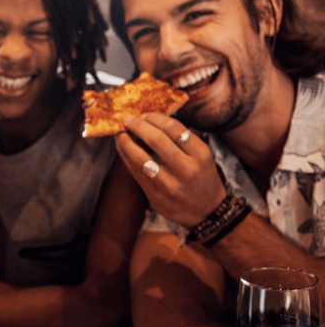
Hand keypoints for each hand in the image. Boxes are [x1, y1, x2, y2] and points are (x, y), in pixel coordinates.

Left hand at [115, 113, 226, 227]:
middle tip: (128, 119)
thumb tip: (148, 119)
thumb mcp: (201, 156)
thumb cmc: (201, 177)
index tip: (145, 114)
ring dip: (126, 142)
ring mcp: (170, 184)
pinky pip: (135, 172)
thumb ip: (179, 139)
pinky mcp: (156, 196)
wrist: (207, 211)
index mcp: (201, 155)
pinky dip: (126, 157)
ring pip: (141, 157)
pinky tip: (122, 148)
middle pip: (157, 140)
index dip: (155, 118)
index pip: (174, 128)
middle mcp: (187, 169)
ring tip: (120, 133)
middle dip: (138, 126)